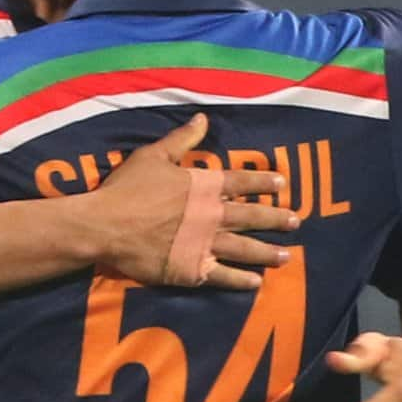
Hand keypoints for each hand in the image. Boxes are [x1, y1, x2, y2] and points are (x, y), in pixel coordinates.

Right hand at [89, 113, 299, 290]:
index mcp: (204, 186)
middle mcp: (212, 215)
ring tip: (286, 256)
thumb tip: (203, 119)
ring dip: (267, 252)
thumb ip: (182, 140)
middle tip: (295, 222)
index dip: (262, 180)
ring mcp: (205, 244)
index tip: (281, 183)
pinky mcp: (192, 269)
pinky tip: (255, 283)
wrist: (106, 225)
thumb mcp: (154, 156)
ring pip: (244, 249)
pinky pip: (223, 276)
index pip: (241, 181)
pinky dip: (241, 280)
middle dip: (275, 218)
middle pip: (251, 216)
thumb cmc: (127, 188)